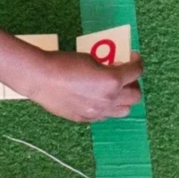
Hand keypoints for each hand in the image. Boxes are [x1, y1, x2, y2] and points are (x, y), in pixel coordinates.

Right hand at [19, 51, 143, 123]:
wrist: (41, 79)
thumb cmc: (64, 63)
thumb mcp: (90, 59)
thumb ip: (106, 67)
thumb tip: (111, 70)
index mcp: (112, 81)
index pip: (136, 72)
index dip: (137, 62)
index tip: (133, 57)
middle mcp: (109, 100)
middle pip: (135, 96)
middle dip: (133, 84)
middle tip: (124, 75)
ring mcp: (97, 113)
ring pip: (123, 111)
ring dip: (123, 99)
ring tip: (113, 90)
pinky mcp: (85, 119)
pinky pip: (104, 116)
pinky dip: (106, 107)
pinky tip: (95, 98)